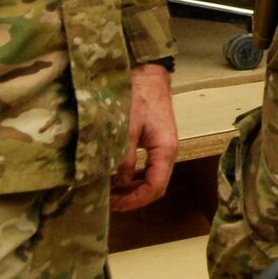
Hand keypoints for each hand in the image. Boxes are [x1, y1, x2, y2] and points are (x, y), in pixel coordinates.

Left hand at [112, 62, 178, 211]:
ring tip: (110, 193)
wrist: (148, 73)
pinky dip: (133, 175)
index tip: (114, 205)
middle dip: (133, 197)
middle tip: (109, 202)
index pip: (155, 187)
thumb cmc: (137, 96)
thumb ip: (122, 157)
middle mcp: (168, 152)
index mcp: (165, 150)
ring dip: (133, 188)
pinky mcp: (155, 140)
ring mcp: (163, 147)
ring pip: (151, 177)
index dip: (135, 200)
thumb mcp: (126, 128)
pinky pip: (147, 166)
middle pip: (155, 185)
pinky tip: (117, 176)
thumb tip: (116, 183)